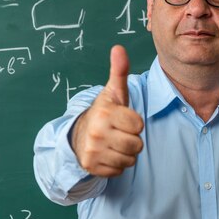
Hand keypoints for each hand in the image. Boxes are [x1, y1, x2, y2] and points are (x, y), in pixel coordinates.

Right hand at [71, 45, 143, 176]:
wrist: (79, 135)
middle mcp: (96, 132)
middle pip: (136, 145)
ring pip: (129, 160)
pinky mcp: (91, 167)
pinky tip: (108, 153)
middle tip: (119, 133)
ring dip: (126, 153)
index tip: (124, 119)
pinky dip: (116, 164)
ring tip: (115, 142)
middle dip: (132, 140)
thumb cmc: (104, 113)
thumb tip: (119, 48)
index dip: (135, 123)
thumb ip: (119, 71)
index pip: (139, 125)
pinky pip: (118, 171)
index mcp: (104, 113)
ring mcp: (92, 151)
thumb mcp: (113, 92)